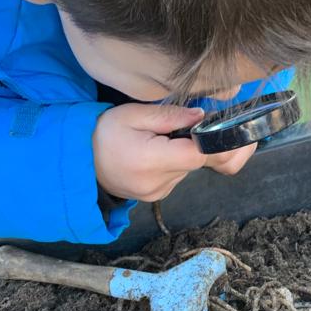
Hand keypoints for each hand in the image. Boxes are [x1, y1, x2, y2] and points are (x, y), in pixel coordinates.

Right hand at [93, 104, 254, 200]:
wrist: (78, 162)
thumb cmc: (103, 132)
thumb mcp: (133, 114)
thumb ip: (170, 115)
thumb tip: (202, 117)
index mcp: (150, 160)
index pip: (198, 155)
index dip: (218, 142)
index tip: (231, 130)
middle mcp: (157, 183)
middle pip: (197, 162)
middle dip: (203, 143)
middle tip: (196, 124)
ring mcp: (157, 193)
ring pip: (189, 169)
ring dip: (187, 152)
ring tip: (166, 136)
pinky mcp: (156, 196)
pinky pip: (178, 176)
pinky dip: (176, 161)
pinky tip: (160, 150)